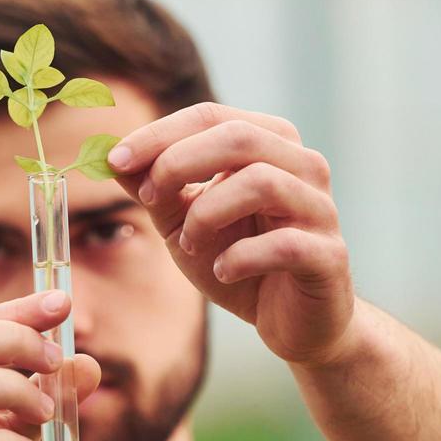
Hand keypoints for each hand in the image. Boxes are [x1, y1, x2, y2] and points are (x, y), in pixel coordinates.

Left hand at [108, 101, 356, 366]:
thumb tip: (111, 158)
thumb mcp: (184, 223)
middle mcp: (304, 166)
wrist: (293, 323)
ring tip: (188, 244)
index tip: (116, 160)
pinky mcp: (329, 256)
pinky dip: (240, 257)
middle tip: (148, 198)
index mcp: (270, 145)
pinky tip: (222, 271)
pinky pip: (283, 245)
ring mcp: (321, 209)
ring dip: (208, 212)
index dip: (159, 134)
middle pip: (238, 136)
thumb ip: (156, 190)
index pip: (212, 116)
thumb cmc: (241, 263)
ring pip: (262, 182)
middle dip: (179, 162)